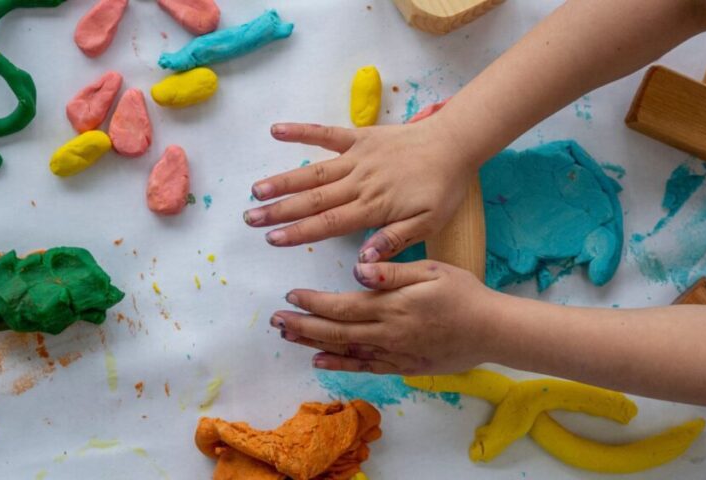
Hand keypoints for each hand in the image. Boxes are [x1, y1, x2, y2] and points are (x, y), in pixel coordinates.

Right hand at [245, 120, 473, 261]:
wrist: (455, 144)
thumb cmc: (443, 188)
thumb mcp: (428, 223)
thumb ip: (393, 240)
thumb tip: (362, 260)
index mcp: (373, 207)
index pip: (328, 223)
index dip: (298, 232)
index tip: (272, 239)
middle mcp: (359, 182)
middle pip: (312, 199)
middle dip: (279, 210)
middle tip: (250, 219)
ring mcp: (357, 158)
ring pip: (313, 171)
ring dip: (283, 180)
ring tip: (255, 189)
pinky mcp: (360, 137)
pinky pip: (326, 134)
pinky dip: (301, 131)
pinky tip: (276, 131)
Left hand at [271, 260, 501, 374]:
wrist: (492, 331)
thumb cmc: (464, 294)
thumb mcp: (432, 271)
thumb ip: (393, 271)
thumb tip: (359, 268)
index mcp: (391, 305)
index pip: (342, 305)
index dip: (313, 302)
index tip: (291, 295)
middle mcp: (387, 332)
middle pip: (335, 331)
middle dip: (302, 325)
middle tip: (275, 321)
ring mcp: (394, 352)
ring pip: (344, 350)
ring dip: (313, 344)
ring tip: (288, 338)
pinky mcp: (403, 366)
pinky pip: (365, 367)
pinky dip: (340, 365)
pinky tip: (320, 362)